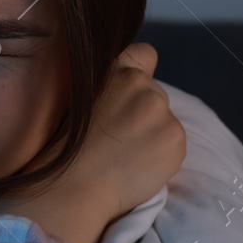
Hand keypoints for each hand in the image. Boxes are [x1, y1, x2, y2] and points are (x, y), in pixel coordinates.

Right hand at [11, 42, 186, 223]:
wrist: (74, 187)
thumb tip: (132, 86)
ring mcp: (160, 110)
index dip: (140, 74)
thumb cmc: (67, 149)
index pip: (145, 55)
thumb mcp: (79, 100)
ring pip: (166, 120)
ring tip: (127, 156)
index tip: (128, 98)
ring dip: (154, 135)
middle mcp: (140, 83)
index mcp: (114, 70)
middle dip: (144, 112)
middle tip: (120, 139)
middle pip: (156, 94)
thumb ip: (109, 87)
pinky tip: (138, 167)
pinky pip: (174, 144)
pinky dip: (163, 156)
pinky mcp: (175, 137)